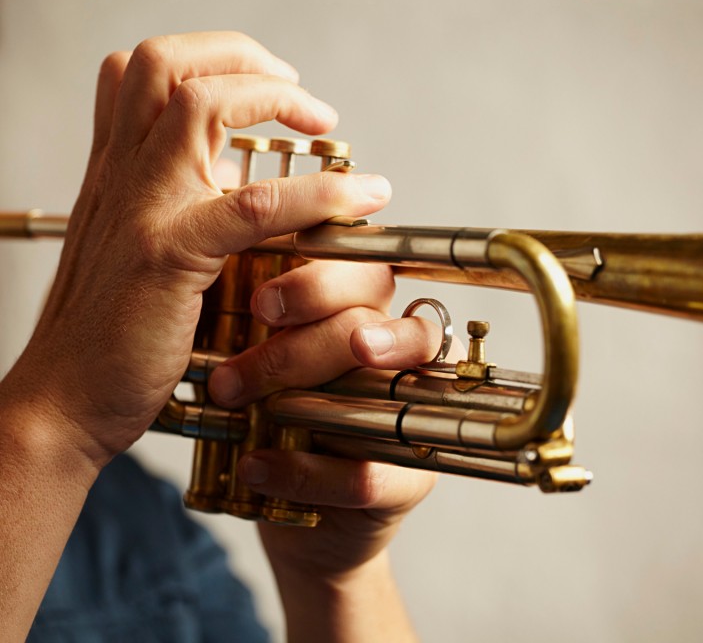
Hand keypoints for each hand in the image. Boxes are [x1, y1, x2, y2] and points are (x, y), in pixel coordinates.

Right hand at [5, 32, 392, 469]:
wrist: (63, 400)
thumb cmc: (106, 330)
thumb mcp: (137, 246)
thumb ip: (175, 198)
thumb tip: (232, 171)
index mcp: (115, 168)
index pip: (144, 68)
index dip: (213, 57)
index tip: (268, 83)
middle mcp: (121, 173)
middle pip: (166, 63)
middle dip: (242, 56)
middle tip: (298, 89)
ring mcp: (141, 208)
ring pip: (203, 107)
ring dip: (280, 101)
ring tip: (325, 124)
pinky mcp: (169, 255)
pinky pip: (254, 205)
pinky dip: (316, 192)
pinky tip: (360, 197)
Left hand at [208, 260, 457, 640]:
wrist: (295, 513)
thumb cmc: (277, 420)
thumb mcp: (264, 359)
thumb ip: (263, 315)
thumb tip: (218, 261)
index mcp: (371, 315)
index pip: (366, 276)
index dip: (321, 282)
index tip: (262, 303)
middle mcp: (402, 358)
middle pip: (374, 325)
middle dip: (307, 337)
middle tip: (245, 362)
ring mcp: (414, 416)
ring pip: (387, 389)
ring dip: (313, 399)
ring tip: (260, 408)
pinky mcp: (411, 479)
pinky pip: (370, 473)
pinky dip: (307, 470)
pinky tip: (256, 466)